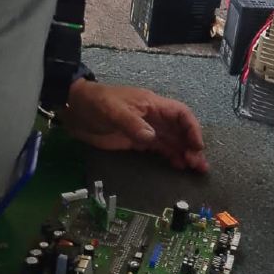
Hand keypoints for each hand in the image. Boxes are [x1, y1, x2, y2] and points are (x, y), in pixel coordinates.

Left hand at [62, 80, 208, 172]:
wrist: (75, 110)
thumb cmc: (96, 104)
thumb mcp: (113, 111)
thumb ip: (133, 124)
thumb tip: (152, 138)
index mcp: (152, 105)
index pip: (181, 114)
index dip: (192, 129)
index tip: (196, 146)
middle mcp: (154, 117)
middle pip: (181, 131)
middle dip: (192, 146)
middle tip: (198, 164)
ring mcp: (147, 130)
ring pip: (173, 142)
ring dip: (185, 154)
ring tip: (195, 169)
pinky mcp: (138, 141)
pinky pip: (160, 149)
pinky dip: (171, 157)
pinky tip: (179, 166)